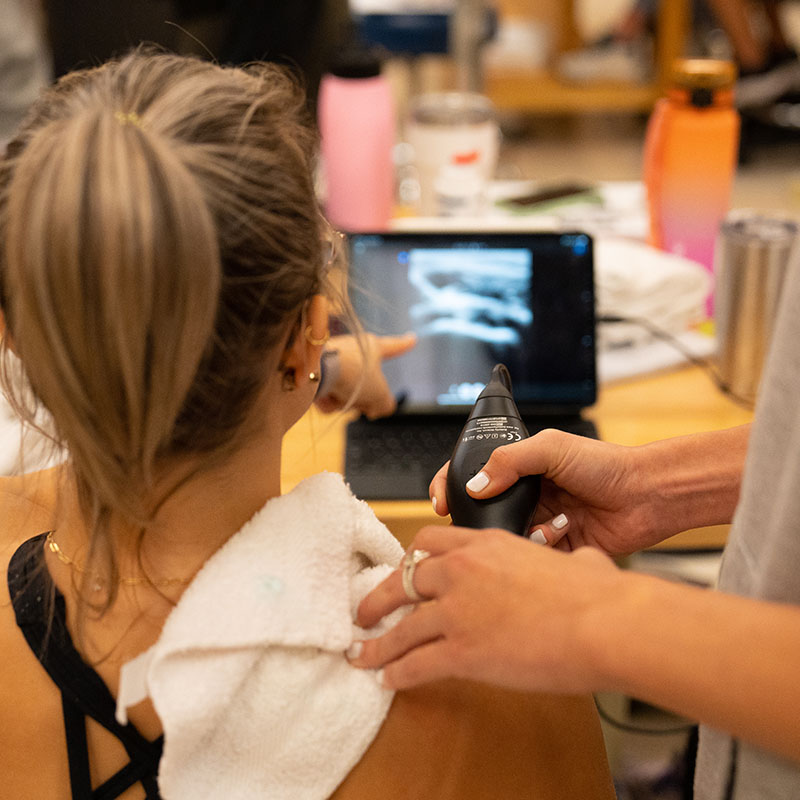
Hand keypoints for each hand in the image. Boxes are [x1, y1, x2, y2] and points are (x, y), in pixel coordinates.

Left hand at [314, 332, 415, 419]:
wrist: (314, 370)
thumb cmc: (353, 375)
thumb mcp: (379, 394)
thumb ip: (385, 404)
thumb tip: (378, 409)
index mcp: (371, 347)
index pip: (393, 347)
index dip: (404, 344)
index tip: (412, 338)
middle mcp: (351, 350)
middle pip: (365, 383)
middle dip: (363, 399)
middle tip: (365, 408)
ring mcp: (331, 360)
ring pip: (346, 392)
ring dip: (345, 402)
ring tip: (339, 397)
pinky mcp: (313, 370)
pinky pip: (327, 394)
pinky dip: (327, 401)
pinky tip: (323, 397)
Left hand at [350, 525, 624, 691]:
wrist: (603, 622)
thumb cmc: (600, 594)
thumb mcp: (578, 560)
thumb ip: (570, 560)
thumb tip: (586, 563)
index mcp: (488, 543)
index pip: (432, 543)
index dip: (411, 561)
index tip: (403, 575)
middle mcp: (464, 570)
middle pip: (403, 579)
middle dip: (378, 597)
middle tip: (366, 610)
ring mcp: (458, 609)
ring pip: (400, 626)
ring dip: (377, 643)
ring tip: (362, 653)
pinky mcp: (461, 650)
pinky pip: (415, 663)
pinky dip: (396, 673)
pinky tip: (387, 681)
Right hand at [430, 428, 669, 555]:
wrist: (647, 495)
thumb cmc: (606, 464)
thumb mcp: (551, 448)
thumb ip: (508, 461)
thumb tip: (475, 486)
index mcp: (520, 468)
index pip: (473, 475)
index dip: (452, 486)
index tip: (441, 500)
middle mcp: (526, 495)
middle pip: (485, 510)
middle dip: (482, 519)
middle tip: (483, 524)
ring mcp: (539, 521)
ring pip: (507, 536)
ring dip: (523, 531)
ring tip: (548, 521)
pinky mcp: (555, 548)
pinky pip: (532, 554)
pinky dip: (543, 544)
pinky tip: (565, 530)